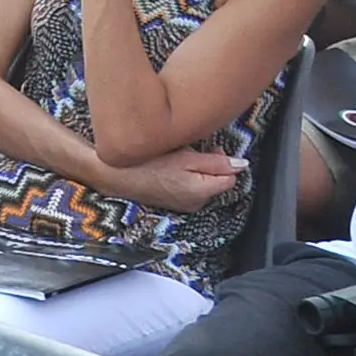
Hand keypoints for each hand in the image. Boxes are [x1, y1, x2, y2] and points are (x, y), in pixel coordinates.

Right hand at [115, 146, 244, 212]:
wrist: (113, 175)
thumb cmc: (146, 164)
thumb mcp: (185, 158)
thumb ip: (217, 162)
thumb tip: (242, 165)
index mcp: (202, 193)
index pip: (230, 177)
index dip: (224, 160)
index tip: (210, 149)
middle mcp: (197, 204)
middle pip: (217, 181)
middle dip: (209, 165)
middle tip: (190, 151)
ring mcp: (184, 206)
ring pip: (203, 183)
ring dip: (196, 170)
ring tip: (175, 159)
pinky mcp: (173, 203)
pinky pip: (189, 188)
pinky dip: (184, 177)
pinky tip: (167, 169)